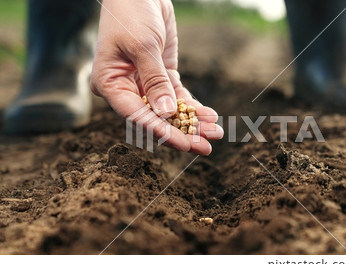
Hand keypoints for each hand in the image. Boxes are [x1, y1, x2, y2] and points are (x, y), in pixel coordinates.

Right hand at [90, 0, 222, 154]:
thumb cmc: (131, 13)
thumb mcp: (143, 45)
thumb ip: (155, 80)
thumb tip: (167, 113)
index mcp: (110, 84)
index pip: (137, 116)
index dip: (162, 132)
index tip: (185, 144)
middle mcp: (126, 88)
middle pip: (155, 118)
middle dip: (182, 133)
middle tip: (206, 147)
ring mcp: (144, 83)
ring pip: (169, 111)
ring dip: (192, 122)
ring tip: (215, 133)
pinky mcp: (161, 76)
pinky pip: (177, 96)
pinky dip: (192, 106)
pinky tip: (208, 116)